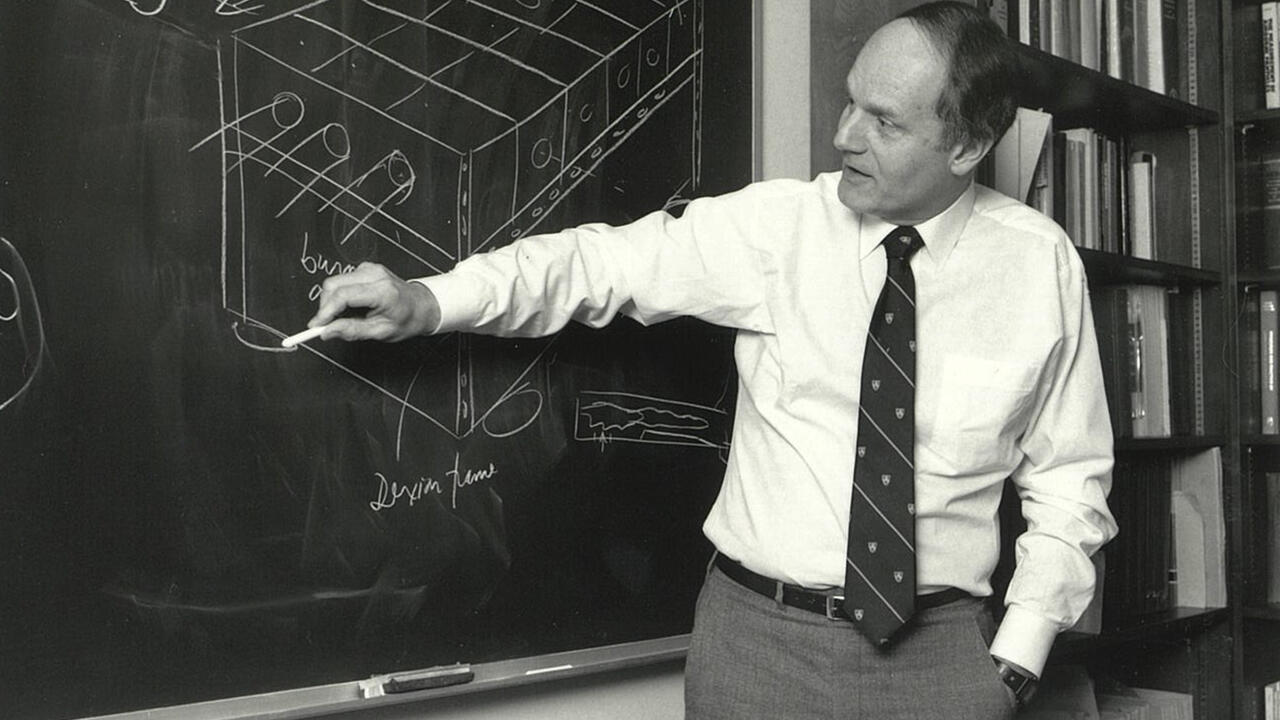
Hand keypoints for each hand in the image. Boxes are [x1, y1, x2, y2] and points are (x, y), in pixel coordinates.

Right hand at [307, 262, 440, 341]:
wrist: (421, 306)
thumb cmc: (406, 319)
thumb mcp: (381, 332)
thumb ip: (352, 331)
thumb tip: (327, 331)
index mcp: (382, 291)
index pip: (343, 296)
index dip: (325, 312)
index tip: (316, 326)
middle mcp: (375, 275)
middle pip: (334, 285)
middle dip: (325, 306)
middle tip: (327, 325)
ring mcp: (370, 269)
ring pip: (335, 282)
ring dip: (332, 301)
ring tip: (344, 317)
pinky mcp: (366, 268)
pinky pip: (343, 280)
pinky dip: (340, 295)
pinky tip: (351, 306)